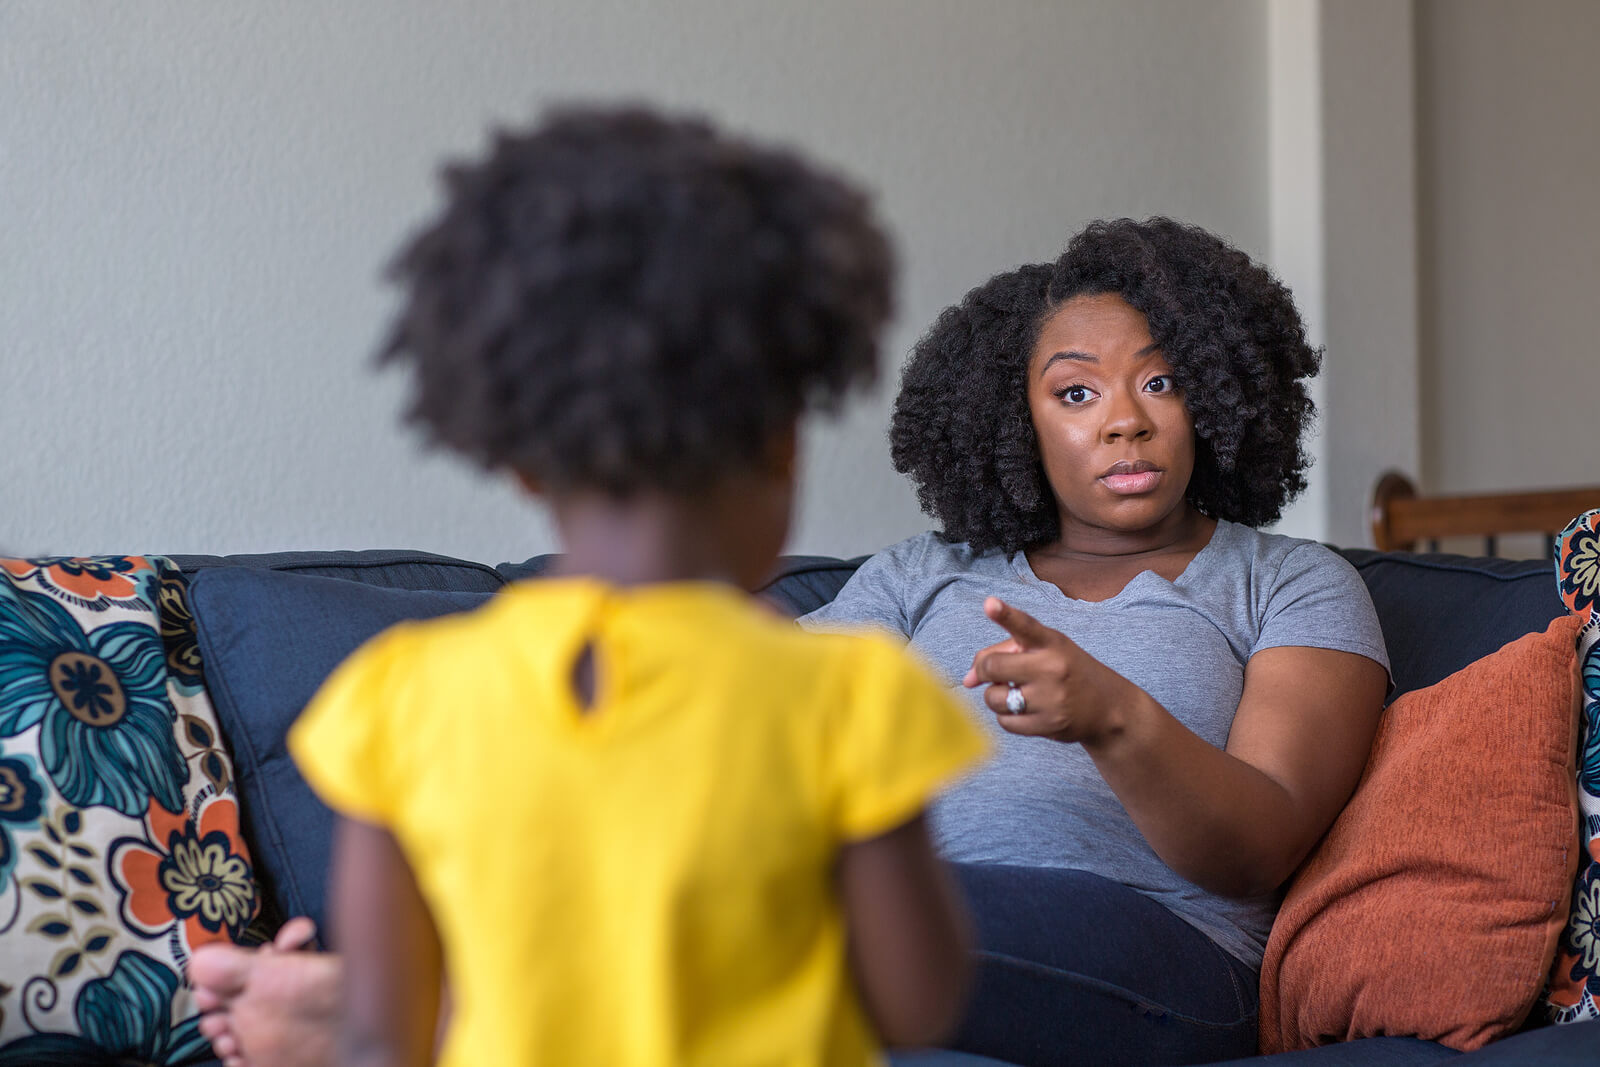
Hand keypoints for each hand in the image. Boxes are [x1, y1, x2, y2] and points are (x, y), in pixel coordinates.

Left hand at [962, 596, 1132, 743]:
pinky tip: (1026, 710)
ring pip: (994, 698)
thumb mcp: (1045, 651)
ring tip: (1017, 692)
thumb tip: (967, 681)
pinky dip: (1007, 716)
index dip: (1005, 614)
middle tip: (997, 674)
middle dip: (986, 671)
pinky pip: (1005, 722)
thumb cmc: (1066, 671)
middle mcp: (1052, 668)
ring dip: (997, 696)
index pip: (1025, 625)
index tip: (989, 603)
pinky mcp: (1049, 725)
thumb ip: (1002, 653)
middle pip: (993, 667)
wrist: (1108, 708)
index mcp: (1051, 642)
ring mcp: (1051, 699)